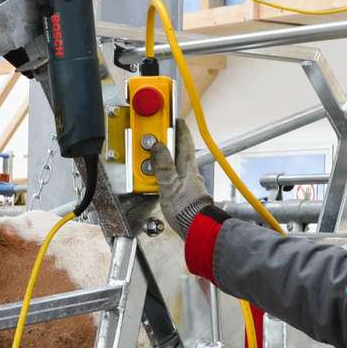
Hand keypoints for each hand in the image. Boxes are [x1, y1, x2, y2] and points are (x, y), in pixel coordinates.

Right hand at [147, 118, 213, 237]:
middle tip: (156, 137)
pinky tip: (156, 181)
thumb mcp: (169, 184)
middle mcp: (189, 173)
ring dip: (163, 161)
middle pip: (178, 152)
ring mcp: (188, 184)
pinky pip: (172, 180)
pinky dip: (164, 176)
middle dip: (168, 144)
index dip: (179, 127)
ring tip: (150, 161)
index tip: (173, 118)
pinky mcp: (184, 195)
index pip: (184, 140)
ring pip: (174, 166)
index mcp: (187, 167)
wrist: (196, 229)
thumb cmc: (186, 209)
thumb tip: (157, 146)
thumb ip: (162, 165)